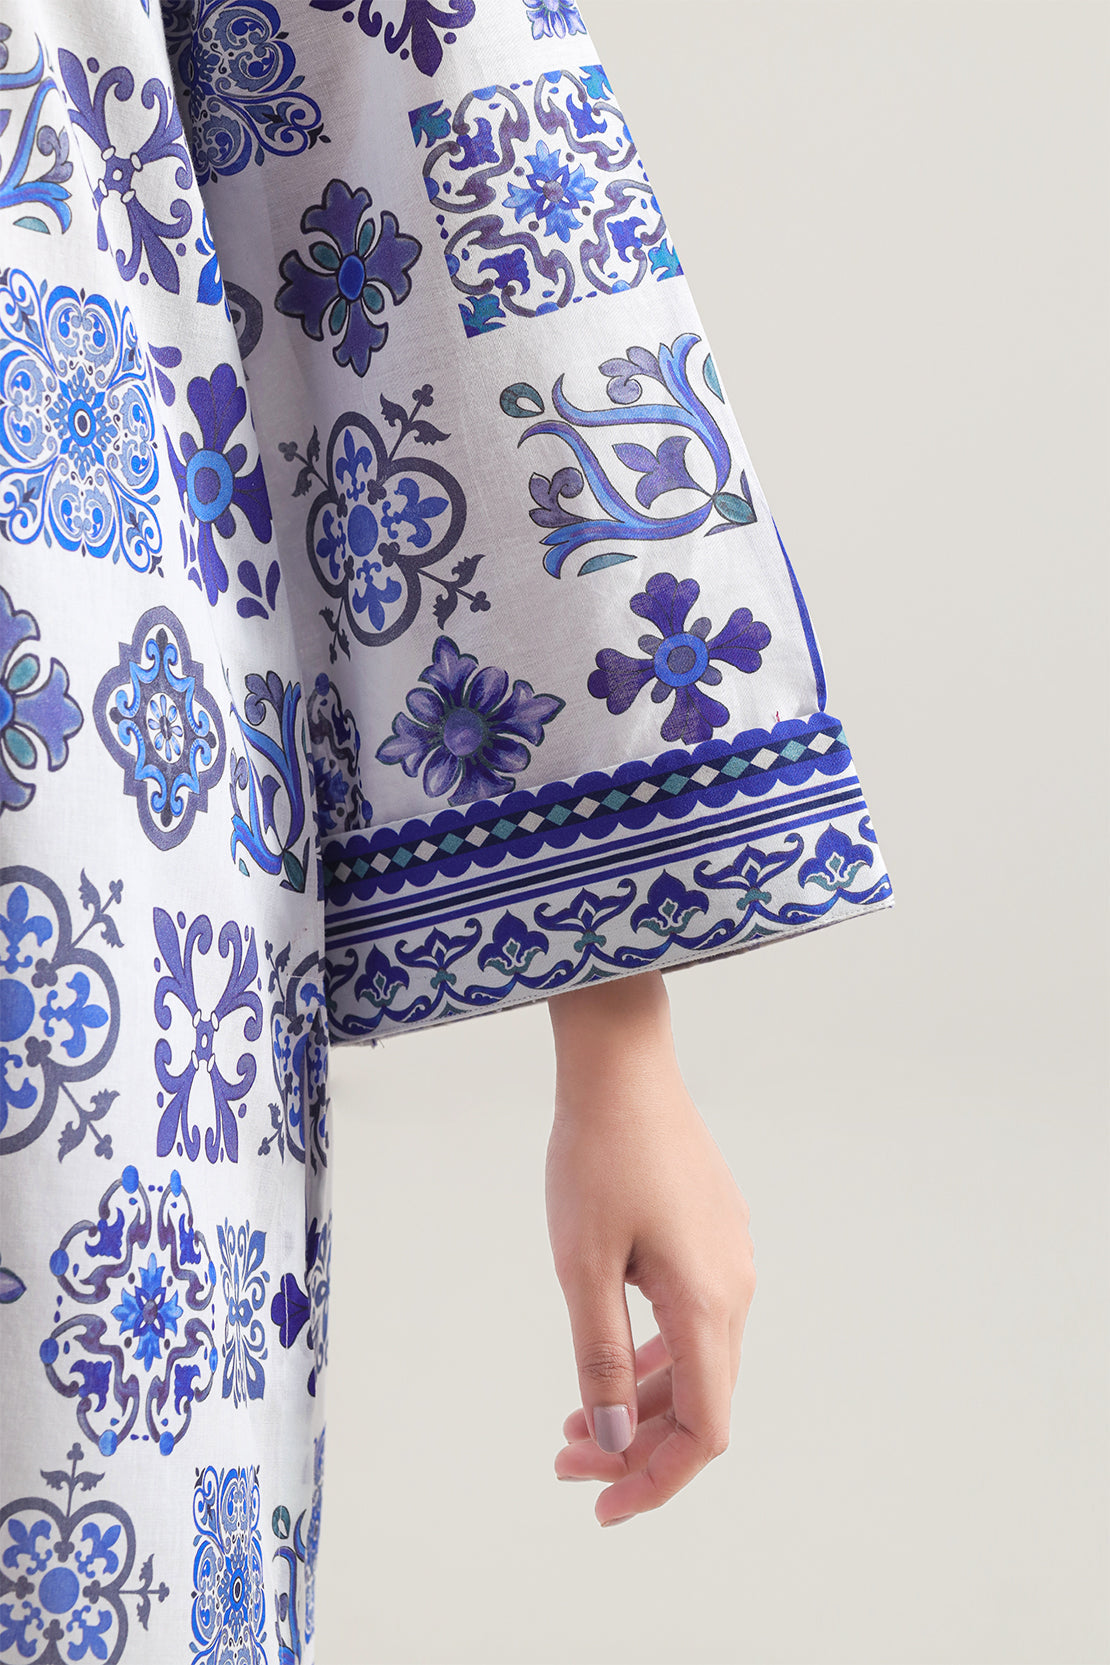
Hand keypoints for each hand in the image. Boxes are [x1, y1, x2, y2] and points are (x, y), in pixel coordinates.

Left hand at [545, 971, 756, 1527]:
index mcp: (707, 1304)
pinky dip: (651, 1355)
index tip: (599, 1506)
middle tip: (565, 1460)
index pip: (705, 1430)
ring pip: (696, 1361)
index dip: (656, 1481)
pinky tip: (608, 1359)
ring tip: (574, 1422)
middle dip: (636, 1446)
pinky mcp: (714, 1235)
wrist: (623, 1066)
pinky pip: (692, 1319)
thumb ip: (600, 1359)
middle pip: (702, 1402)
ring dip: (640, 1401)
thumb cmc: (596, 1157)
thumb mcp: (581, 1265)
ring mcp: (729, 1258)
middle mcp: (734, 1288)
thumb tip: (617, 1443)